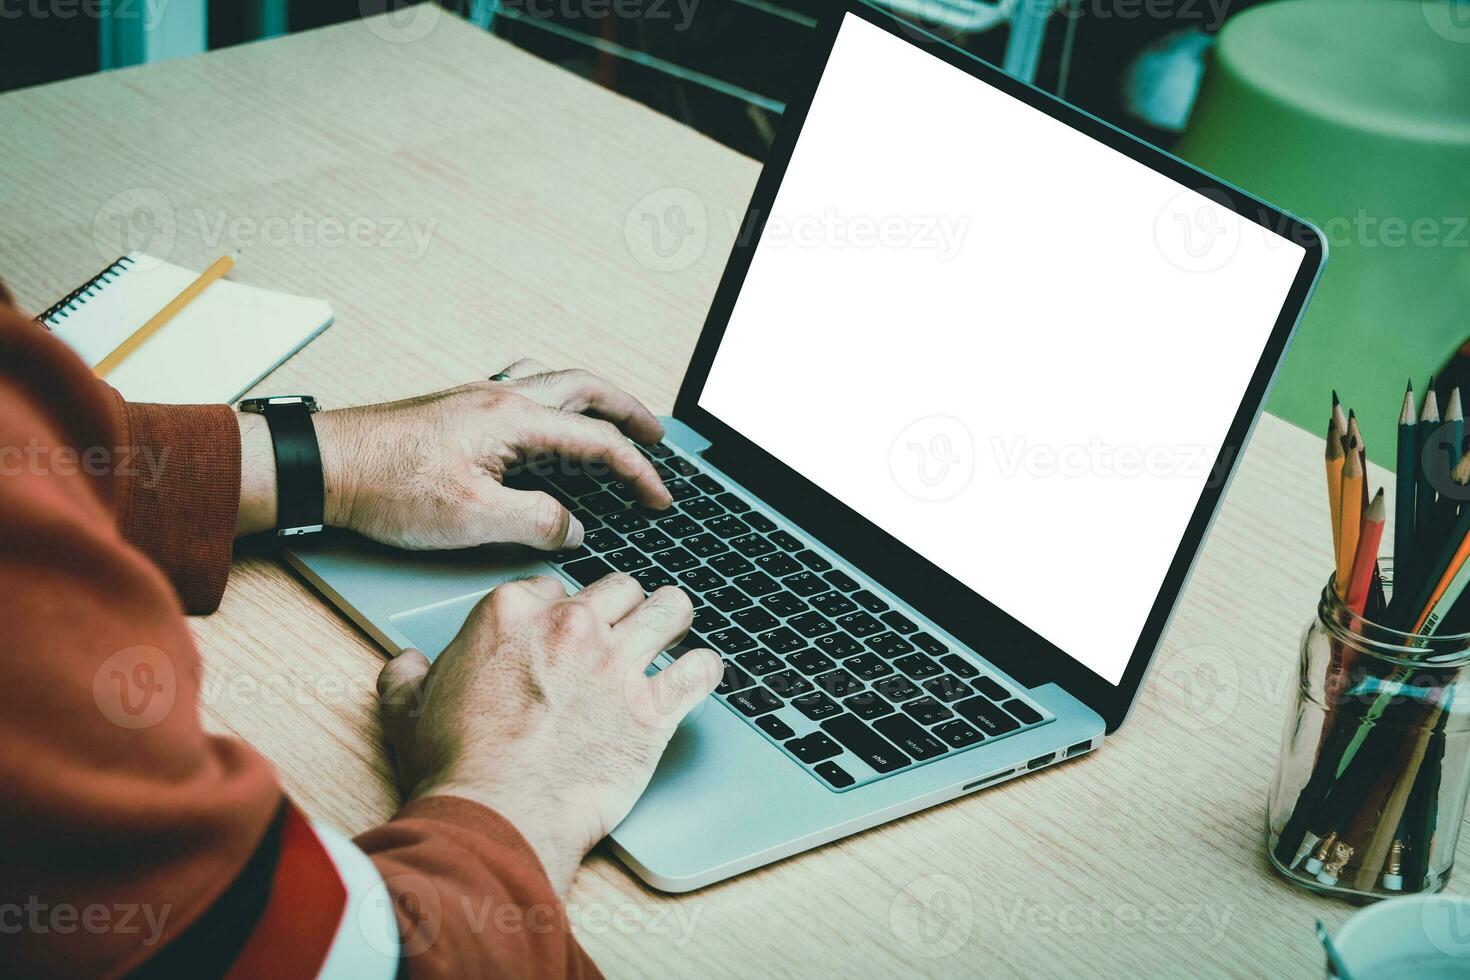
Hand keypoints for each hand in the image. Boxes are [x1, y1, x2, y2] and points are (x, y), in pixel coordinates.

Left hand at [236, 359, 671, 545]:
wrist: (324, 466)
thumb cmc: (386, 488)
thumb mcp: (472, 519)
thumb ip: (536, 522)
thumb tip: (573, 528)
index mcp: (513, 420)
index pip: (599, 442)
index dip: (639, 472)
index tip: (659, 499)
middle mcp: (501, 397)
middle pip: (586, 389)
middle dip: (629, 412)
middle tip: (657, 436)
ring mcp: (478, 398)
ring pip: (555, 382)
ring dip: (593, 399)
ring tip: (614, 420)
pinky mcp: (458, 410)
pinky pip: (522, 388)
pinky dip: (552, 398)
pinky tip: (544, 418)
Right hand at [375, 574, 721, 893]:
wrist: (498, 814)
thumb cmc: (457, 767)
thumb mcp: (409, 711)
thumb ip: (408, 677)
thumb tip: (407, 665)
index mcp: (513, 613)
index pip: (555, 587)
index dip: (563, 610)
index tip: (567, 630)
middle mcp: (572, 626)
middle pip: (619, 588)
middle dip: (624, 605)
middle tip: (626, 626)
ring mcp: (617, 663)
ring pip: (669, 610)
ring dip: (672, 619)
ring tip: (673, 630)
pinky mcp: (653, 708)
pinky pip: (700, 670)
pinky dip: (704, 670)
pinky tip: (699, 674)